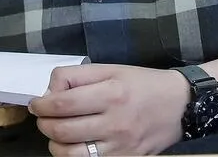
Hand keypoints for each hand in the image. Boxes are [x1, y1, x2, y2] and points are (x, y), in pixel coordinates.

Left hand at [29, 64, 190, 156]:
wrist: (181, 106)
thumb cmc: (142, 84)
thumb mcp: (110, 69)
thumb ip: (76, 76)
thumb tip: (49, 92)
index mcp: (111, 93)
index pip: (62, 104)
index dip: (41, 105)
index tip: (36, 104)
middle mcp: (115, 122)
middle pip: (62, 131)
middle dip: (43, 124)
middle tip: (43, 117)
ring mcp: (121, 146)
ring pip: (71, 154)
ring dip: (54, 144)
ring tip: (56, 133)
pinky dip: (73, 156)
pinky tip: (74, 145)